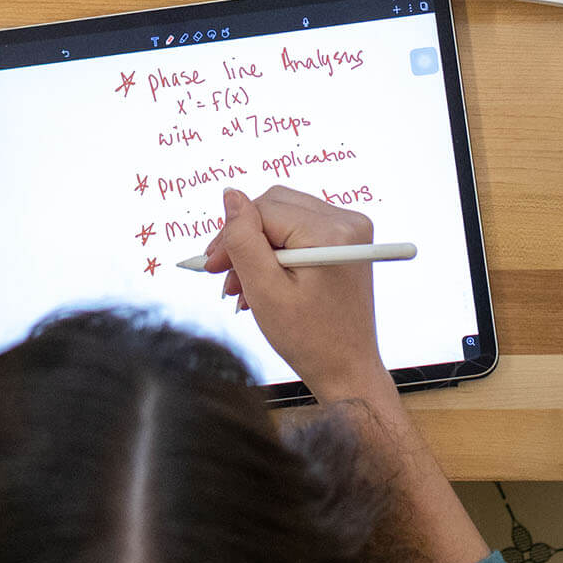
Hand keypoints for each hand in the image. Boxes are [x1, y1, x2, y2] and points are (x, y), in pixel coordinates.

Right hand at [200, 186, 389, 401]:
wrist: (347, 368)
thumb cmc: (310, 339)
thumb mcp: (265, 290)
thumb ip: (243, 239)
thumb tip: (230, 195)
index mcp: (330, 234)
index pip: (264, 210)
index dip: (232, 235)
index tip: (212, 265)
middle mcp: (347, 221)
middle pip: (274, 206)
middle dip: (244, 239)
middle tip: (223, 274)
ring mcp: (350, 228)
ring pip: (284, 217)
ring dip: (258, 248)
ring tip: (242, 286)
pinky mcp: (347, 239)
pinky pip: (300, 228)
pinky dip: (277, 251)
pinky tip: (263, 280)